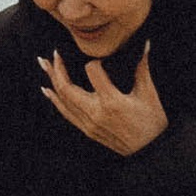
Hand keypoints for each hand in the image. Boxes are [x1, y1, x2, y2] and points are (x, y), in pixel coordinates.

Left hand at [39, 46, 167, 154]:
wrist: (150, 151)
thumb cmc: (152, 123)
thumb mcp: (148, 94)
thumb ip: (142, 68)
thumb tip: (144, 43)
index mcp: (112, 101)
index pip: (92, 72)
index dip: (94, 61)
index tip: (99, 58)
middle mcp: (96, 113)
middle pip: (67, 88)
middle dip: (57, 69)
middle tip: (52, 54)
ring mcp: (89, 123)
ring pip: (63, 100)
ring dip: (52, 81)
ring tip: (44, 65)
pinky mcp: (87, 130)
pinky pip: (66, 113)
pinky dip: (55, 100)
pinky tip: (48, 90)